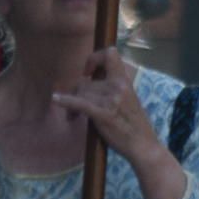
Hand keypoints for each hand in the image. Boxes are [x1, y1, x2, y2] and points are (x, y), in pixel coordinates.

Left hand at [51, 48, 159, 165]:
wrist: (143, 144)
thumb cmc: (135, 124)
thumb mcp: (129, 98)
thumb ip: (114, 87)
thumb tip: (92, 81)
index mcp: (125, 80)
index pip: (110, 54)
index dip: (95, 58)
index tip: (88, 72)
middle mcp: (117, 86)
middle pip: (86, 82)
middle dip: (77, 93)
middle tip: (75, 108)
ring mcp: (110, 100)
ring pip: (81, 92)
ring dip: (73, 105)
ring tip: (73, 117)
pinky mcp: (102, 114)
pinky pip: (79, 103)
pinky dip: (65, 100)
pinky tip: (55, 99)